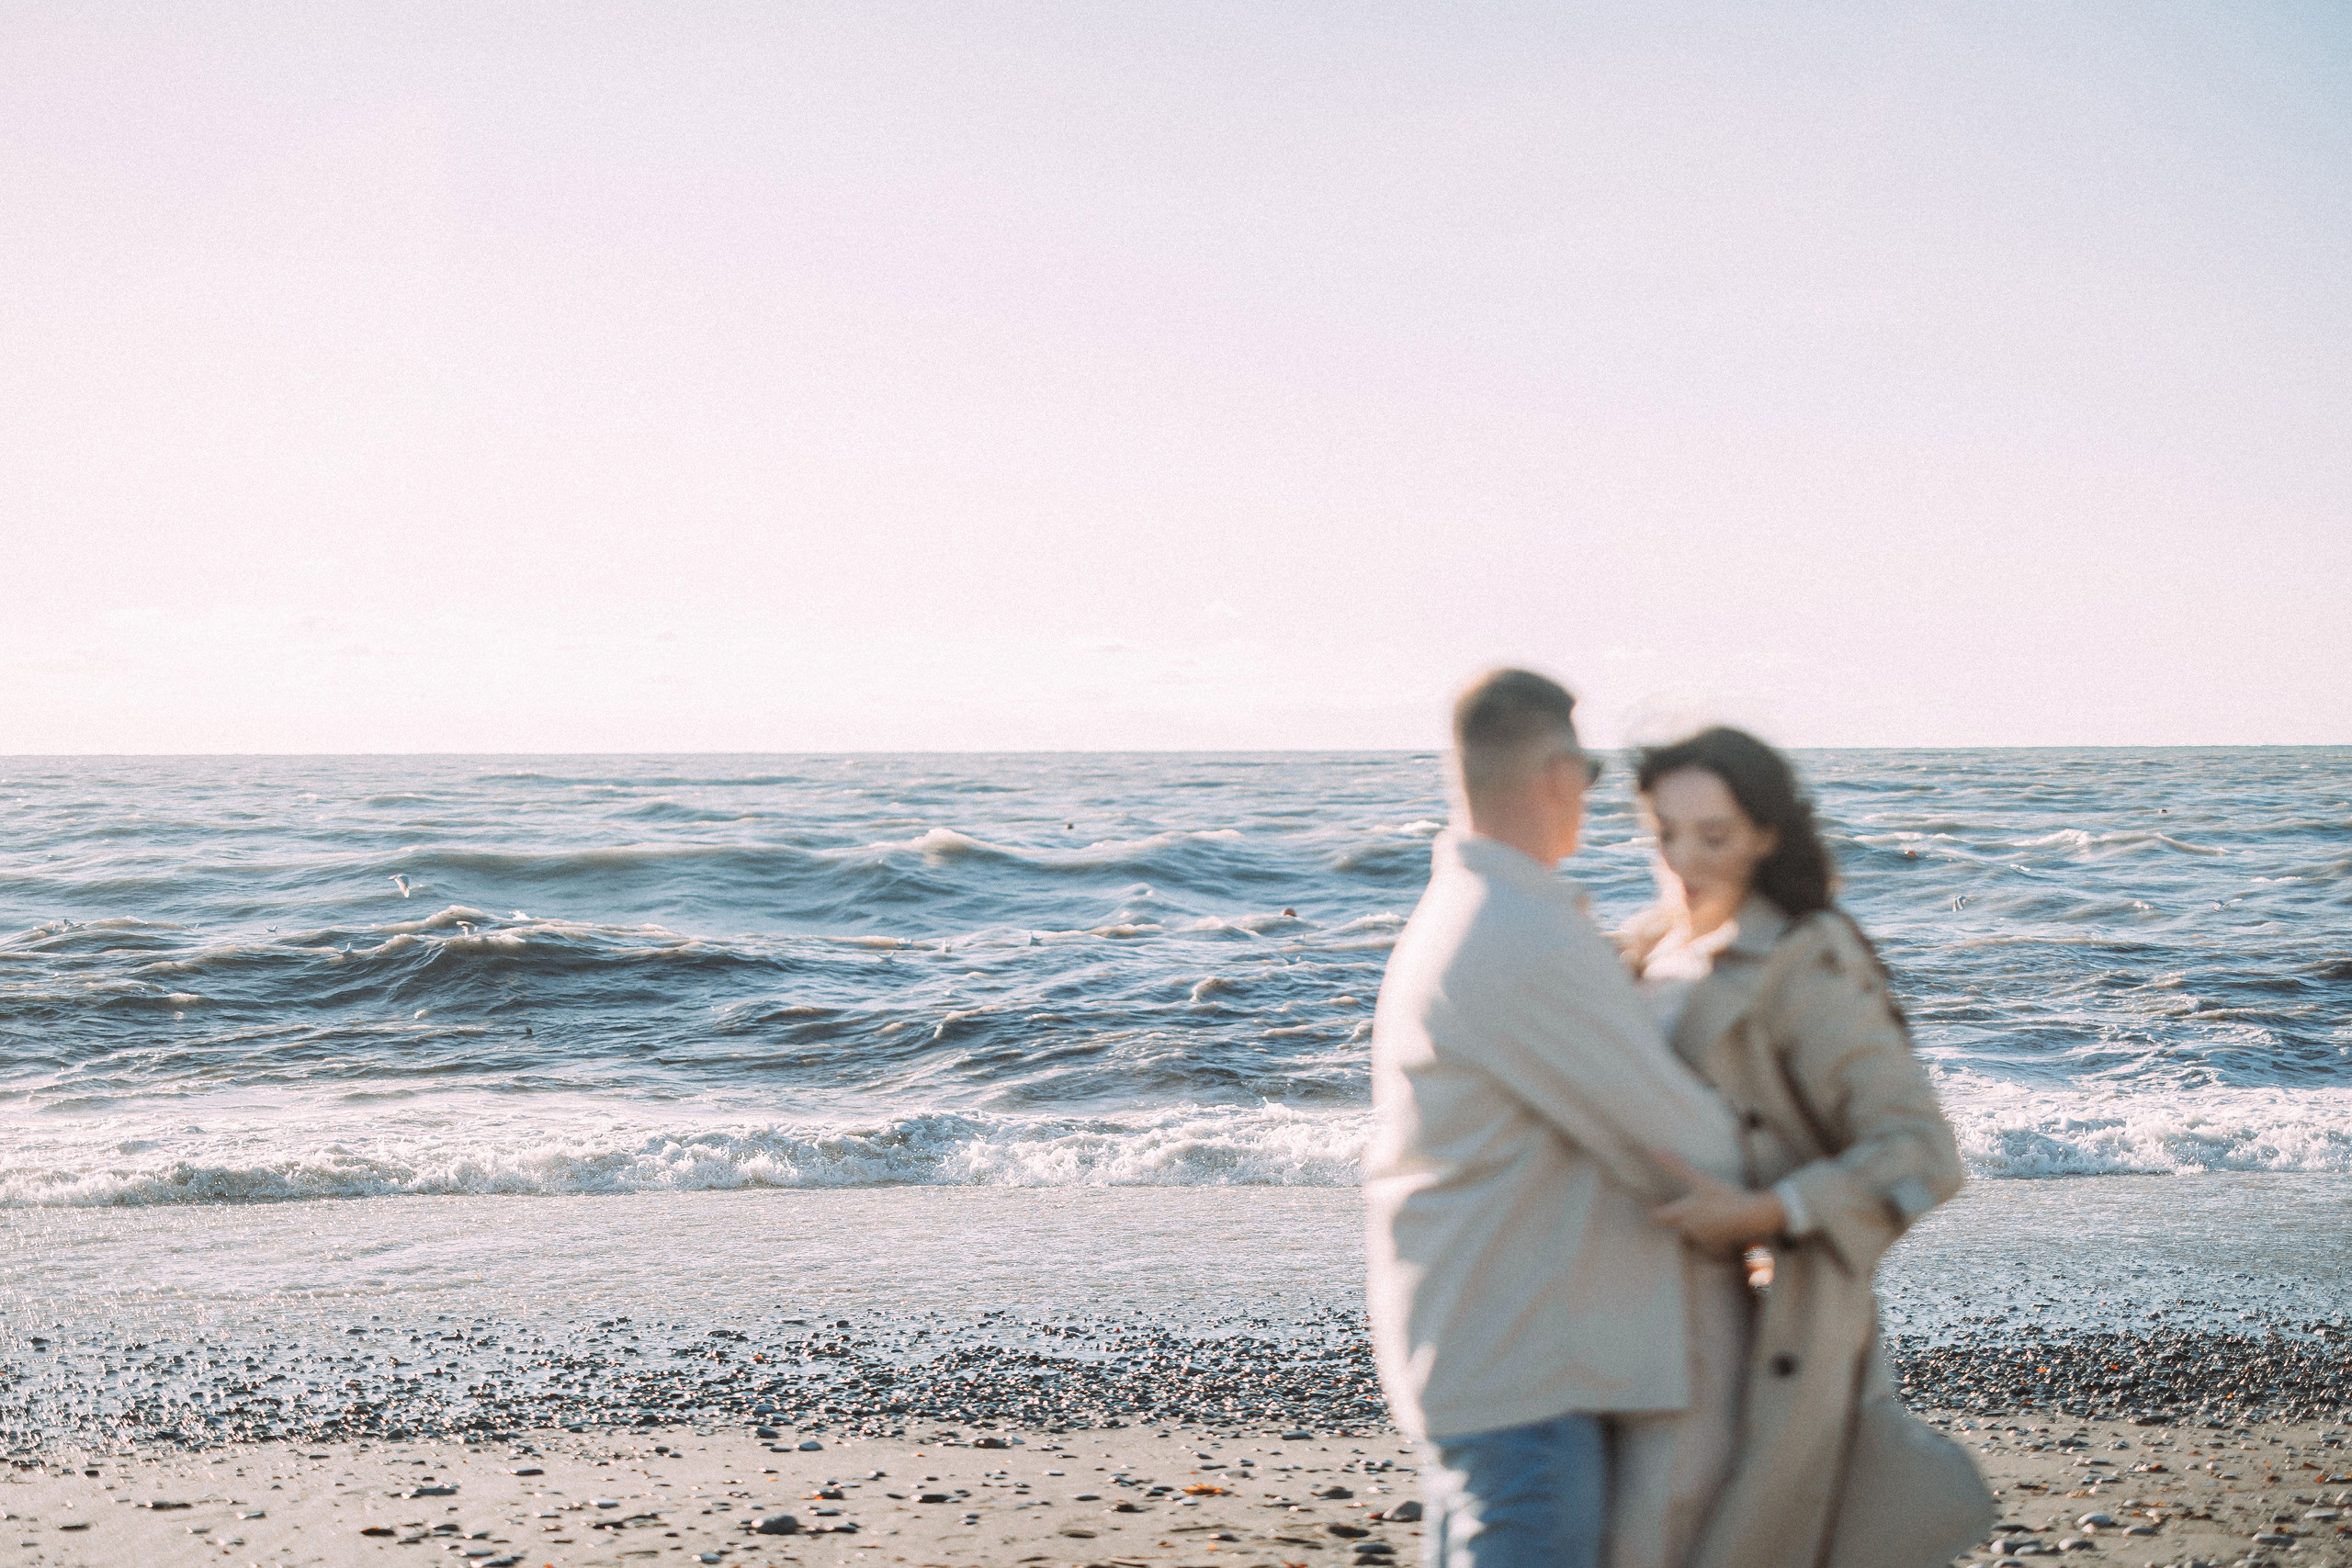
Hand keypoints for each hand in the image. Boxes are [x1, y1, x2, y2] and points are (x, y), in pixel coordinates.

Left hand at [1650, 1150, 1786, 1249]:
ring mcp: (1705, 1237)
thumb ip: (1676, 1166)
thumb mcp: (1699, 1179)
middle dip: (1678, 1218)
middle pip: (1676, 1224)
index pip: (1659, 1218)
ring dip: (1696, 1223)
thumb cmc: (1724, 1197)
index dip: (1657, 1213)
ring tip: (1708, 1209)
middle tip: (1687, 1205)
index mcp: (1683, 1214)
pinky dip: (1712, 1229)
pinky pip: (1710, 1237)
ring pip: (1694, 1231)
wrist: (1750, 1215)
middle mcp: (1690, 1229)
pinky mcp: (1719, 1242)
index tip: (1654, 1209)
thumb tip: (1656, 1150)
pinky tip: (1721, 1219)